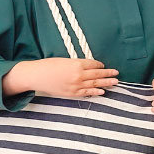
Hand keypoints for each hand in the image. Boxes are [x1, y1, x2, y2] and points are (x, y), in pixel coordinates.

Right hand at [3, 58, 118, 97]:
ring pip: (95, 84)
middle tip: (117, 73)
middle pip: (97, 74)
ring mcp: (76, 85)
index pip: (94, 64)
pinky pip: (87, 93)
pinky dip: (96, 92)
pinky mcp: (72, 93)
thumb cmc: (48, 65)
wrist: (36, 76)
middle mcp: (78, 74)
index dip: (100, 65)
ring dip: (106, 83)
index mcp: (77, 64)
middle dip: (108, 73)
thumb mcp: (64, 60)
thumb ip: (77, 64)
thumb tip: (87, 67)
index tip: (104, 66)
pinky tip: (103, 92)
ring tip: (115, 82)